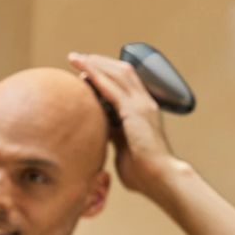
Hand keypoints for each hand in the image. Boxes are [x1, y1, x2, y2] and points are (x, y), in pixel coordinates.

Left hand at [68, 52, 181, 194]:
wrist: (159, 177)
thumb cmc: (142, 169)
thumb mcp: (123, 146)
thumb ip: (113, 133)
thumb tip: (98, 129)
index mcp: (143, 110)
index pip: (124, 82)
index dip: (105, 72)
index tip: (84, 70)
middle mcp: (144, 102)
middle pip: (121, 72)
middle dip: (98, 63)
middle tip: (76, 58)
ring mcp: (142, 104)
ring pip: (117, 74)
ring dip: (95, 64)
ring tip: (76, 58)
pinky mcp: (134, 111)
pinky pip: (112, 88)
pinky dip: (96, 76)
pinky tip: (83, 71)